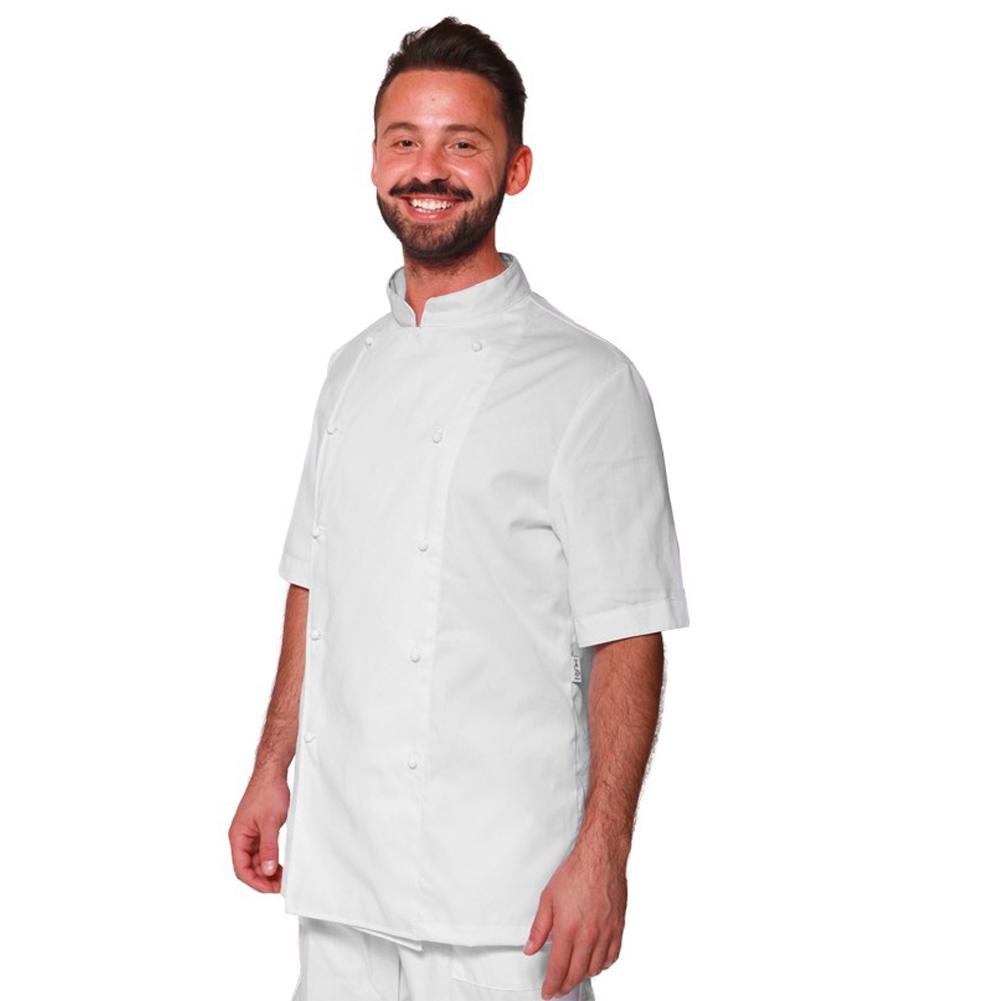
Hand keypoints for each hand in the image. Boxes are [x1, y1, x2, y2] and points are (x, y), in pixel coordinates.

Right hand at [228, 769, 289, 892]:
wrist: (272, 773)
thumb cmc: (267, 792)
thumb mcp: (270, 823)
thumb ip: (268, 847)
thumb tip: (266, 870)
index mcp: (238, 837)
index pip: (241, 869)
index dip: (256, 882)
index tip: (271, 889)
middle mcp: (241, 837)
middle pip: (248, 867)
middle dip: (263, 879)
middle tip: (280, 886)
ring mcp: (250, 834)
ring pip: (256, 860)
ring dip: (267, 870)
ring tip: (282, 878)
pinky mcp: (259, 830)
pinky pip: (262, 851)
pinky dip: (270, 859)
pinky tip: (280, 865)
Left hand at [523, 842, 626, 998]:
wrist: (600, 858)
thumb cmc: (575, 873)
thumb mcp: (548, 898)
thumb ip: (539, 928)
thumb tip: (530, 949)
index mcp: (568, 928)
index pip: (558, 968)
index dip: (552, 984)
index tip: (548, 992)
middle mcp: (588, 935)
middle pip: (576, 972)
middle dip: (565, 985)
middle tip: (558, 989)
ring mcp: (606, 933)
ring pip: (594, 968)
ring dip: (583, 976)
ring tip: (573, 975)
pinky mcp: (618, 928)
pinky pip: (612, 957)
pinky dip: (602, 965)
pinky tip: (595, 963)